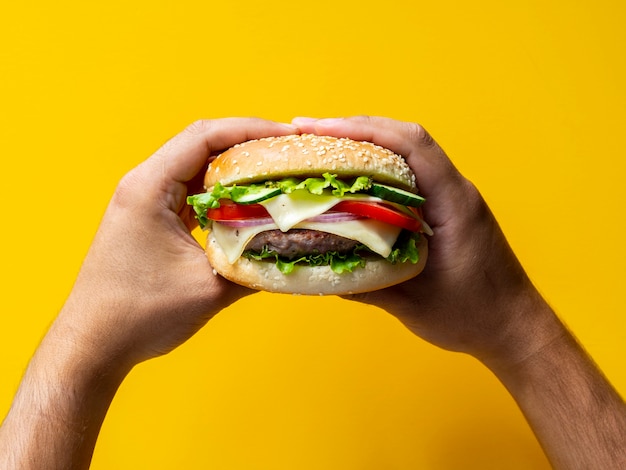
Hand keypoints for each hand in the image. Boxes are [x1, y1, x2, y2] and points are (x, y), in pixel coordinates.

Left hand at [57, 118, 298, 367]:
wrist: (95, 343)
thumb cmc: (139, 314)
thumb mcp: (208, 288)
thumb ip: (255, 264)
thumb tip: (294, 248)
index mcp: (150, 187)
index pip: (205, 137)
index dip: (251, 129)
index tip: (288, 135)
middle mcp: (144, 185)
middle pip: (202, 146)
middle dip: (248, 146)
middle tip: (289, 154)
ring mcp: (146, 202)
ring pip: (198, 170)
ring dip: (236, 170)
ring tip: (276, 174)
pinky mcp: (151, 220)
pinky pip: (192, 194)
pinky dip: (222, 194)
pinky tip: (249, 204)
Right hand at [293, 116, 558, 366]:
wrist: (514, 328)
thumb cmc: (473, 316)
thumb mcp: (414, 303)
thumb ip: (367, 284)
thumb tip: (318, 268)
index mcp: (454, 202)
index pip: (411, 145)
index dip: (364, 129)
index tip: (321, 129)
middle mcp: (456, 191)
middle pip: (405, 139)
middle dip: (355, 130)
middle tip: (308, 133)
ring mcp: (453, 199)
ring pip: (407, 154)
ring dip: (366, 145)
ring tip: (324, 148)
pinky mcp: (448, 211)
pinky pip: (410, 176)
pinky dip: (378, 169)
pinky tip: (352, 179)